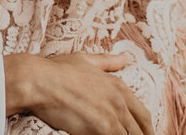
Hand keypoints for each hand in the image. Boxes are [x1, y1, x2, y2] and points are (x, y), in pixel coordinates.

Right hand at [4, 53, 154, 134]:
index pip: (142, 114)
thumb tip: (126, 58)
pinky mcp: (101, 128)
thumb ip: (108, 61)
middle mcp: (119, 100)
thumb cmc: (57, 70)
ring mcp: (112, 115)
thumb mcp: (85, 60)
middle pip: (139, 129)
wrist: (39, 80)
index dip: (146, 128)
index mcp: (117, 85)